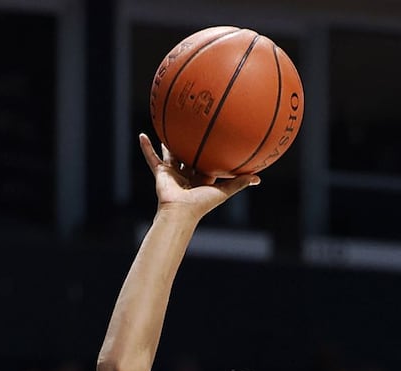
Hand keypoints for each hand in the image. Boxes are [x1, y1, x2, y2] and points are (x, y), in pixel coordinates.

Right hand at [138, 134, 257, 218]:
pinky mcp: (161, 173)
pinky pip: (152, 158)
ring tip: (167, 128)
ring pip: (170, 154)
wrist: (180, 212)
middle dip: (190, 145)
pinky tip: (141, 135)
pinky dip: (146, 148)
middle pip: (189, 156)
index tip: (217, 140)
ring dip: (168, 143)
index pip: (209, 163)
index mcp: (202, 179)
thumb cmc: (201, 204)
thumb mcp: (223, 192)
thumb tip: (258, 178)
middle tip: (192, 128)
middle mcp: (188, 175)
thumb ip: (239, 184)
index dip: (213, 153)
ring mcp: (173, 174)